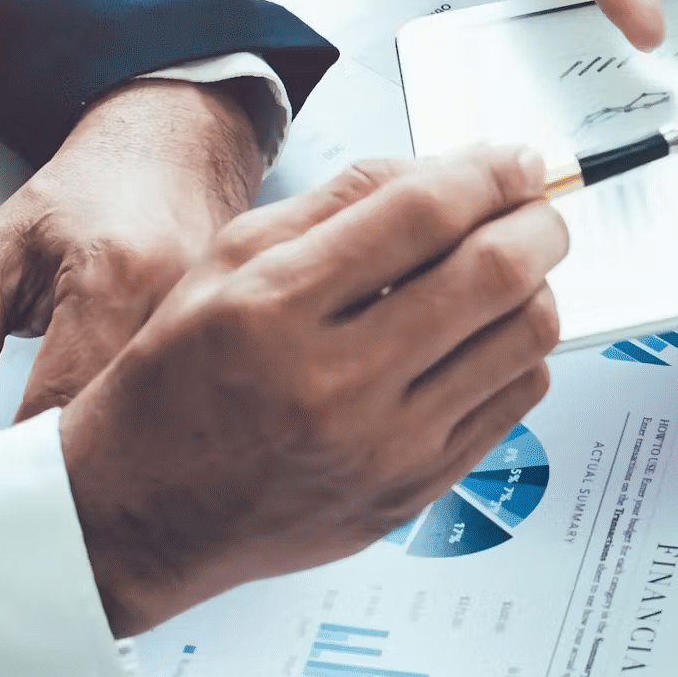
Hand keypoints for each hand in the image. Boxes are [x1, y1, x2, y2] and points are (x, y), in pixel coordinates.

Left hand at [0, 80, 266, 447]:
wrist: (176, 150)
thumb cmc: (85, 197)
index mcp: (113, 277)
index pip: (60, 412)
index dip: (19, 471)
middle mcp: (186, 307)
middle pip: (125, 439)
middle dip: (72, 480)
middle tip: (33, 496)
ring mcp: (235, 331)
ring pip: (170, 439)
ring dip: (123, 466)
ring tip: (90, 471)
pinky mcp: (258, 348)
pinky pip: (204, 422)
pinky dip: (163, 443)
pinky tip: (143, 444)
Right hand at [61, 146, 566, 635]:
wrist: (138, 515)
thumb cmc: (178, 381)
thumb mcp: (227, 261)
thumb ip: (339, 200)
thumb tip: (448, 165)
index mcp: (277, 307)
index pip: (422, 214)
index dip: (489, 174)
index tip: (514, 161)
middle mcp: (334, 381)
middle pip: (493, 274)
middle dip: (537, 224)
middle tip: (536, 210)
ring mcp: (383, 445)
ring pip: (523, 339)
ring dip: (539, 286)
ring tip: (514, 271)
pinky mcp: (412, 490)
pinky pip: (515, 402)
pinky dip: (519, 354)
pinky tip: (486, 337)